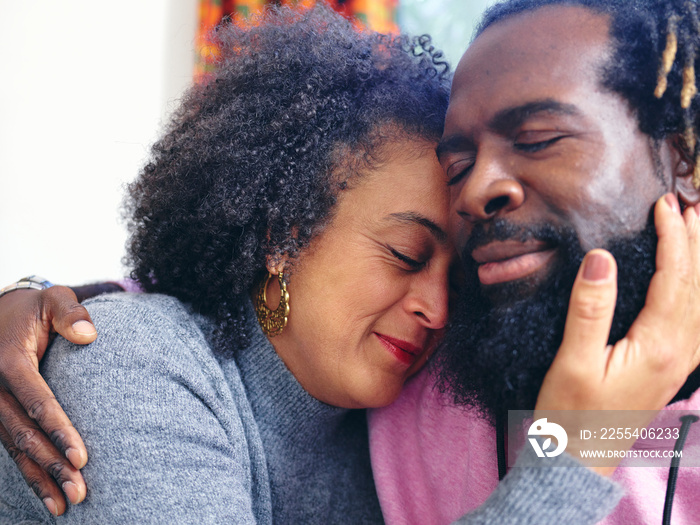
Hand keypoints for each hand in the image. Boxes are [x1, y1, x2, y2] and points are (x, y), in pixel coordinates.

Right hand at [0, 286, 94, 514]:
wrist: (2, 314)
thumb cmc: (36, 309)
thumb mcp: (54, 299)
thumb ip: (71, 312)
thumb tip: (89, 335)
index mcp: (10, 361)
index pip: (37, 401)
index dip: (59, 430)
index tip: (83, 456)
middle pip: (25, 434)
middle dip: (52, 465)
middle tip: (79, 492)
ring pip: (16, 448)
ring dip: (40, 478)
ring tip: (65, 505)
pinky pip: (11, 448)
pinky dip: (28, 473)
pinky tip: (47, 496)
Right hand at [536, 194, 699, 473]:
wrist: (579, 458)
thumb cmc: (571, 413)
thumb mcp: (572, 361)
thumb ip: (590, 309)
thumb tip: (601, 259)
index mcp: (658, 346)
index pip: (673, 278)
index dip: (672, 238)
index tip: (664, 206)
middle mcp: (679, 353)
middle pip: (697, 286)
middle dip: (695, 243)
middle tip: (689, 206)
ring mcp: (679, 364)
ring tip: (699, 233)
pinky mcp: (670, 371)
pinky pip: (699, 324)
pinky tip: (696, 289)